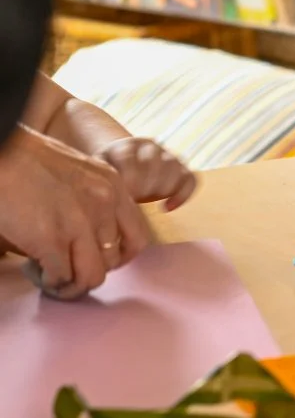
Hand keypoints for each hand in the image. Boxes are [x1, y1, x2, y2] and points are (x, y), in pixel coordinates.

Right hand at [0, 127, 150, 298]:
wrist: (2, 152)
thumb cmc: (30, 159)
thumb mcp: (80, 171)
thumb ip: (94, 198)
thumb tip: (93, 235)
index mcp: (115, 186)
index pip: (138, 238)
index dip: (119, 257)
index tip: (98, 260)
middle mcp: (104, 205)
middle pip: (113, 261)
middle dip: (90, 271)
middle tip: (68, 269)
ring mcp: (79, 223)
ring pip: (92, 276)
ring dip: (71, 283)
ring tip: (51, 275)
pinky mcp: (50, 239)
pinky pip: (61, 277)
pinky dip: (50, 281)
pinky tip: (35, 270)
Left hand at [98, 137, 196, 210]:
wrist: (116, 159)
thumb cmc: (102, 176)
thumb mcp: (95, 175)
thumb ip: (99, 185)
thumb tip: (97, 207)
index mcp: (125, 147)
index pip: (130, 160)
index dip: (127, 182)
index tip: (120, 199)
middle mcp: (149, 147)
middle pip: (154, 165)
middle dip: (144, 188)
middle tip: (131, 203)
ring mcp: (167, 156)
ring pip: (174, 169)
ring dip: (161, 190)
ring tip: (145, 202)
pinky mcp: (181, 167)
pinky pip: (191, 179)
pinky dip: (182, 195)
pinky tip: (166, 207)